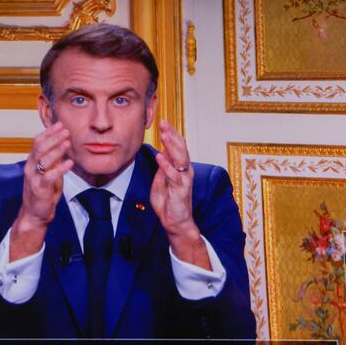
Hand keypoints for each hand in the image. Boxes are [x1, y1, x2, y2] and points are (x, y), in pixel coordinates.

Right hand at [9, 122, 72, 260]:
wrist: (35, 215)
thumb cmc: (43, 192)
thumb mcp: (48, 172)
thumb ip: (52, 160)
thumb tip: (62, 144)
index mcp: (32, 162)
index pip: (37, 142)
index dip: (48, 132)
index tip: (60, 124)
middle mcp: (30, 168)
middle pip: (40, 147)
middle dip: (53, 137)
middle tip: (65, 129)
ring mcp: (34, 178)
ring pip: (43, 160)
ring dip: (56, 150)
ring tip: (68, 142)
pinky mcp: (40, 189)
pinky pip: (50, 176)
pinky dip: (60, 168)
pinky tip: (69, 163)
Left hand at [151, 121, 209, 268]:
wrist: (175, 222)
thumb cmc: (168, 201)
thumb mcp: (162, 179)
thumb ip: (163, 166)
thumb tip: (162, 151)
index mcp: (181, 167)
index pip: (178, 146)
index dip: (171, 134)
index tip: (163, 123)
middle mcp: (185, 171)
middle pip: (181, 149)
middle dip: (172, 135)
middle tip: (164, 123)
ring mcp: (184, 180)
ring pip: (180, 159)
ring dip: (171, 146)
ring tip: (164, 135)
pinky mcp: (180, 190)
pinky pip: (173, 176)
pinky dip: (167, 165)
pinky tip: (160, 156)